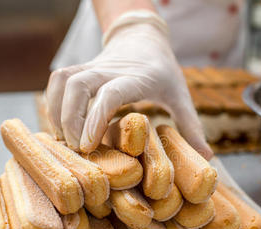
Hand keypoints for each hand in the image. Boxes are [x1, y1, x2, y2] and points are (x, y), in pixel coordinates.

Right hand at [46, 12, 212, 159]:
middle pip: (77, 86)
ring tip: (66, 140)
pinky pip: (58, 81)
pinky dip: (53, 103)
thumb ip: (191, 125)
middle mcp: (109, 70)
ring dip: (57, 112)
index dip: (95, 120)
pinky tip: (60, 125)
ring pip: (62, 81)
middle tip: (78, 149)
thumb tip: (207, 158)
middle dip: (70, 120)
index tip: (88, 146)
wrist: (143, 38)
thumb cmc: (163, 71)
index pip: (109, 94)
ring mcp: (92, 67)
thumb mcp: (180, 96)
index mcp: (137, 78)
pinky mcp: (80, 69)